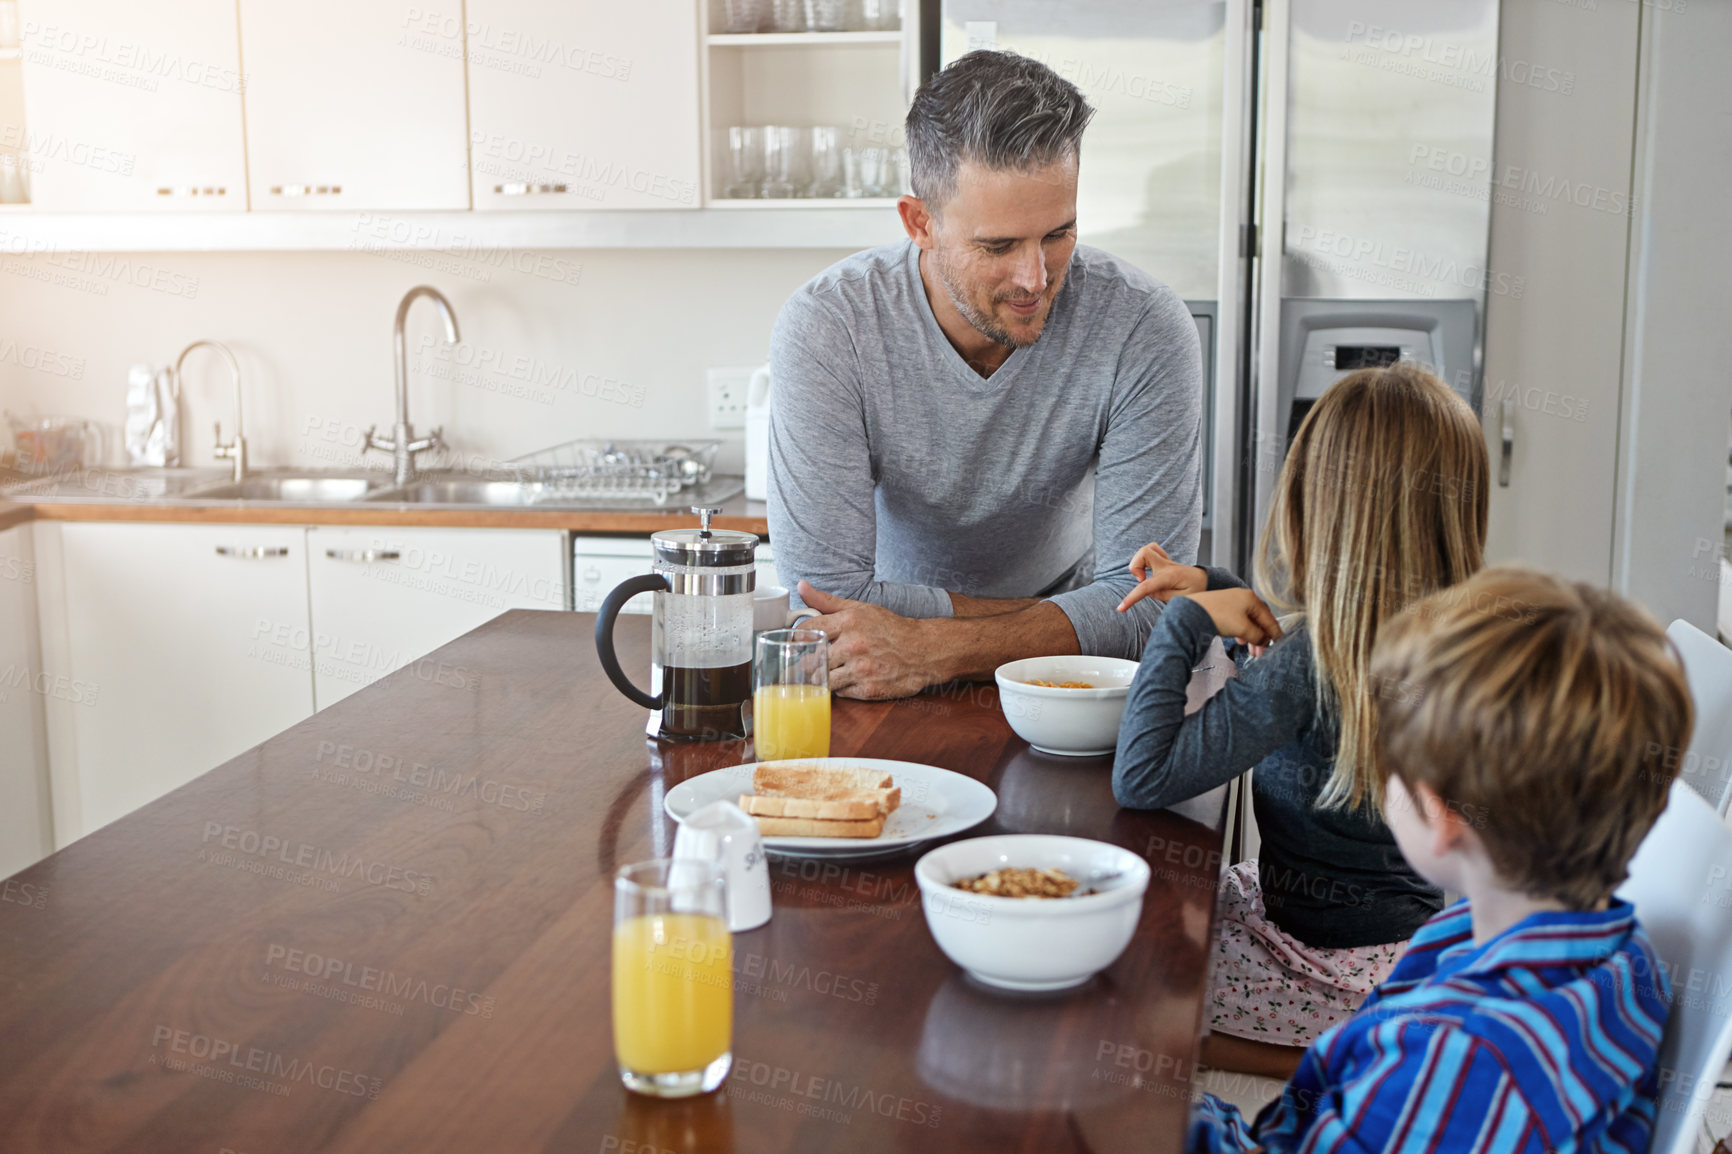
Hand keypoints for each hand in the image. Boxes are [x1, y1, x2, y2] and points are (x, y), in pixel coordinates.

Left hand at [796, 581, 942, 699]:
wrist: (924, 651)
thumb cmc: (890, 629)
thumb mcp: (860, 609)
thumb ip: (827, 601)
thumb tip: (801, 586)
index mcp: (849, 622)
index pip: (807, 630)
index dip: (799, 638)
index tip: (799, 643)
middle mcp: (854, 645)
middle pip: (810, 661)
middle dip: (809, 662)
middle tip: (813, 660)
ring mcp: (861, 669)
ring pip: (823, 680)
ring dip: (823, 677)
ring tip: (832, 671)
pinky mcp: (868, 690)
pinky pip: (840, 693)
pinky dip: (841, 688)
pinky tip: (849, 678)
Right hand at [1117, 542, 1207, 611]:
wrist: (1205, 580)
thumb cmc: (1195, 591)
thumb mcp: (1182, 599)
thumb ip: (1162, 595)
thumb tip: (1147, 590)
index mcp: (1170, 577)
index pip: (1146, 586)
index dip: (1131, 598)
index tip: (1120, 608)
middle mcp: (1166, 566)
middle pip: (1144, 552)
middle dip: (1135, 566)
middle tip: (1141, 580)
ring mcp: (1165, 561)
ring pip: (1146, 549)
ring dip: (1138, 562)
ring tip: (1143, 576)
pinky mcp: (1163, 560)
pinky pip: (1150, 550)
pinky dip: (1144, 558)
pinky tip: (1148, 569)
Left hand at [1187, 588, 1282, 650]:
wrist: (1191, 612)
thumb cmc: (1217, 615)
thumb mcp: (1243, 628)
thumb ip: (1258, 636)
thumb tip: (1265, 641)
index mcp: (1251, 599)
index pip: (1269, 618)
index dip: (1274, 633)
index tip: (1278, 644)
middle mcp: (1243, 598)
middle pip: (1259, 620)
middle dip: (1262, 638)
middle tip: (1262, 652)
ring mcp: (1232, 603)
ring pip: (1248, 622)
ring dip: (1252, 637)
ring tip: (1252, 650)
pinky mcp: (1222, 609)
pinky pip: (1238, 622)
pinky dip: (1242, 632)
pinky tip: (1240, 640)